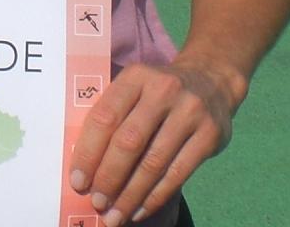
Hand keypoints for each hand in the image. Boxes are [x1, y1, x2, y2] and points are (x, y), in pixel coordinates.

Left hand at [68, 61, 238, 224]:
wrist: (211, 79)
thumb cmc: (159, 93)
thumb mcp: (135, 89)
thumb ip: (113, 116)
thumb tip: (85, 168)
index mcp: (136, 76)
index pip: (105, 117)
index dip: (88, 152)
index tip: (78, 181)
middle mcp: (164, 90)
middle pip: (129, 141)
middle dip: (109, 178)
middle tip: (97, 203)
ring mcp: (190, 112)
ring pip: (154, 162)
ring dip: (131, 195)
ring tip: (115, 215)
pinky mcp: (210, 134)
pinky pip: (178, 173)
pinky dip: (156, 197)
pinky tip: (140, 210)